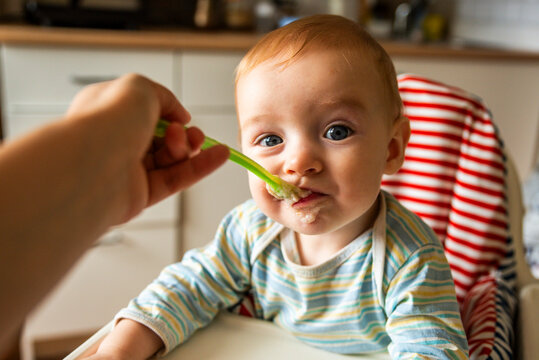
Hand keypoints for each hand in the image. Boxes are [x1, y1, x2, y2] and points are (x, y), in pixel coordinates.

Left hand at [66, 73, 228, 223]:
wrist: (94, 164)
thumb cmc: (107, 121)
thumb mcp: (140, 88)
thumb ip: (164, 97)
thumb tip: (179, 115)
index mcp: (107, 112)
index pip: (144, 112)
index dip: (167, 113)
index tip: (180, 115)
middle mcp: (116, 141)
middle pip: (161, 138)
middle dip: (181, 133)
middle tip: (185, 133)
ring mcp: (128, 169)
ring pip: (170, 159)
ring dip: (190, 148)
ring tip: (198, 142)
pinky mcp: (140, 195)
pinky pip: (176, 179)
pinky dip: (200, 168)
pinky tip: (220, 156)